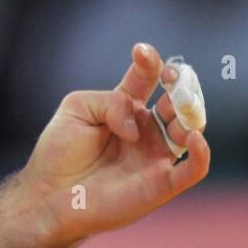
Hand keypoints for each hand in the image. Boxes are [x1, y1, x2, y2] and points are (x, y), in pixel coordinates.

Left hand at [17, 42, 210, 246]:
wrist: (46, 195)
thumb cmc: (58, 153)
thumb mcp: (77, 108)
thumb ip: (111, 102)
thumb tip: (138, 122)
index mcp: (125, 109)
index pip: (147, 80)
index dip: (150, 64)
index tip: (142, 52)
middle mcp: (146, 130)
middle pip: (176, 103)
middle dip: (181, 87)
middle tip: (174, 78)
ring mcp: (156, 156)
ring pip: (190, 130)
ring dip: (190, 114)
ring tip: (175, 106)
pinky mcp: (162, 183)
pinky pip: (193, 168)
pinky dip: (201, 153)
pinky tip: (193, 137)